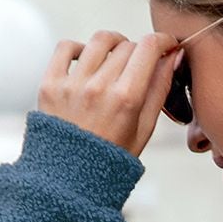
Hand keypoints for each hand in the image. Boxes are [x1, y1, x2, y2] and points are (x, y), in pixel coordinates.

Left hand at [36, 29, 182, 159]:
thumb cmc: (112, 158)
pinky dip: (80, 48)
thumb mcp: (144, 130)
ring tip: (116, 58)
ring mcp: (71, 84)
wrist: (69, 181)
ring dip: (113, 44)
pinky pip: (67, 47)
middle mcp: (98, 88)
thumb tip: (172, 57)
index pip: (148, 48)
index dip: (162, 41)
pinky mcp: (50, 84)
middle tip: (139, 66)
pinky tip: (88, 61)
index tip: (166, 45)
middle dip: (138, 51)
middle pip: (126, 45)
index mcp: (125, 100)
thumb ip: (159, 90)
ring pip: (99, 41)